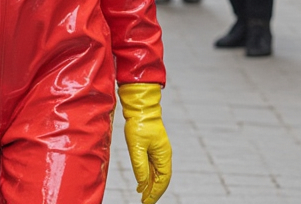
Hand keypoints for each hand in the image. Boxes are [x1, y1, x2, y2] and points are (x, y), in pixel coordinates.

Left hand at [119, 83, 171, 203]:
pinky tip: (142, 183)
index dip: (155, 192)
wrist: (140, 108)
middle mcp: (164, 155)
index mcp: (163, 155)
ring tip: (143, 196)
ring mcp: (159, 151)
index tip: (147, 202)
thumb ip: (140, 166)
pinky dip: (148, 176)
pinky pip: (153, 166)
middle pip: (161, 179)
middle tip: (145, 202)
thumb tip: (142, 183)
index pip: (162, 180)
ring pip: (157, 173)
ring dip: (151, 185)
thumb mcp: (136, 147)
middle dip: (154, 192)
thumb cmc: (139, 125)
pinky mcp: (153, 148)